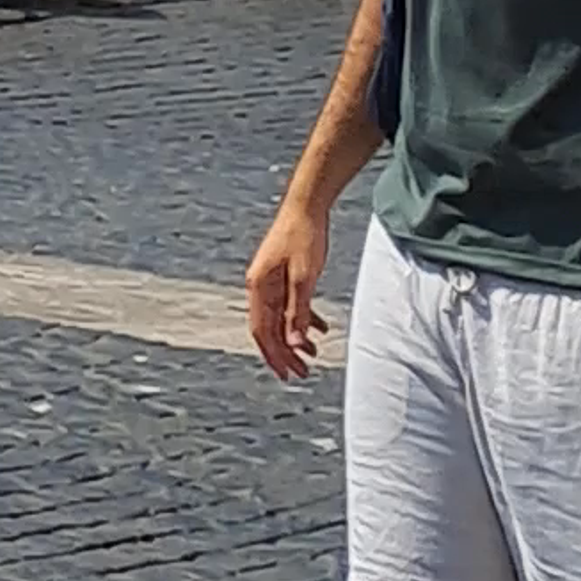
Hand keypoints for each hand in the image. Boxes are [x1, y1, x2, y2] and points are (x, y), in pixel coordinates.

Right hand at [243, 192, 334, 381]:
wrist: (306, 205)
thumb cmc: (303, 236)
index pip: (262, 331)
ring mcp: (271, 281)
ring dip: (295, 338)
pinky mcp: (283, 275)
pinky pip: (290, 305)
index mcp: (259, 287)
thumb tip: (295, 342)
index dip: (274, 356)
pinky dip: (303, 319)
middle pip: (270, 328)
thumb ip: (298, 311)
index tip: (287, 375)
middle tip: (302, 372)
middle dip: (286, 353)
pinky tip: (321, 328)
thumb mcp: (304, 278)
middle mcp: (260, 286)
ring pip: (280, 318)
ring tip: (313, 354)